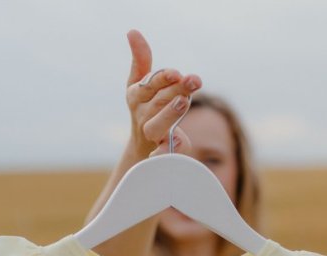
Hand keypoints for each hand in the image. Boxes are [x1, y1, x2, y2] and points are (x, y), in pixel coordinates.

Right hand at [126, 29, 201, 156]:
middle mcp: (141, 115)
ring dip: (170, 114)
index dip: (162, 78)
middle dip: (176, 90)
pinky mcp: (161, 151)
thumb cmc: (147, 107)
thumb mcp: (141, 84)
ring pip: (157, 125)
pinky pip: (163, 152)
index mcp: (136, 96)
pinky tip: (179, 141)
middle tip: (193, 81)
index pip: (149, 84)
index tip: (176, 72)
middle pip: (158, 101)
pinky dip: (170, 149)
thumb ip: (141, 59)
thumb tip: (132, 32)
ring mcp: (150, 135)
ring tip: (182, 102)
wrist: (144, 147)